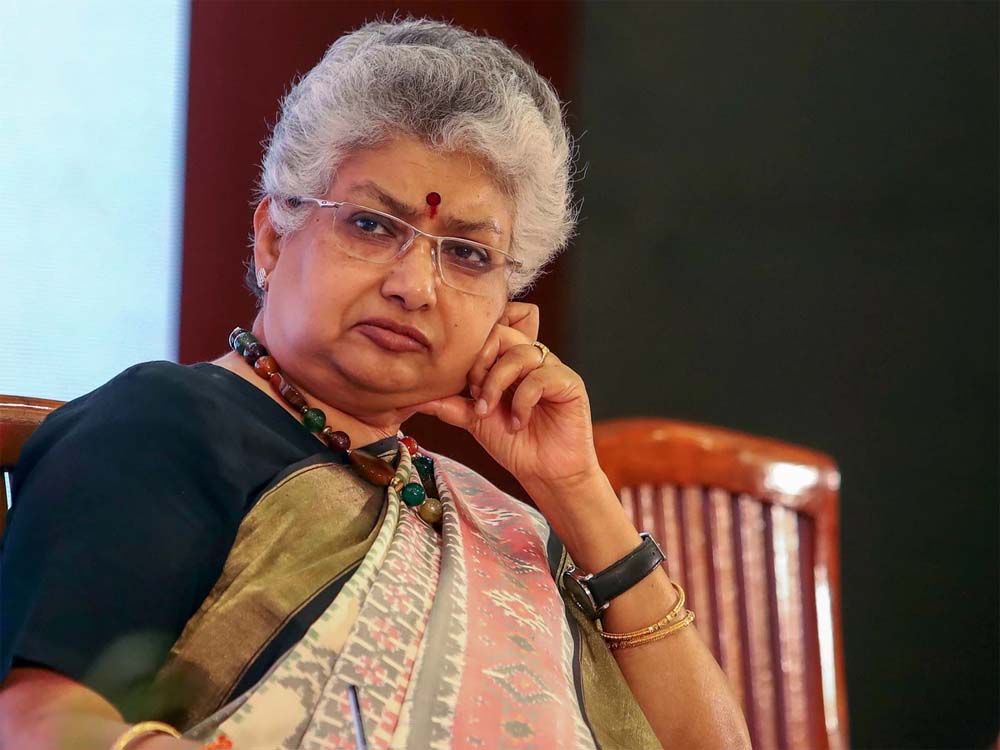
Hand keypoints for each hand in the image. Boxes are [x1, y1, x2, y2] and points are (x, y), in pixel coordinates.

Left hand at [410, 302, 602, 498]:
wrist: (544, 474)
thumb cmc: (514, 444)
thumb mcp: (474, 420)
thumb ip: (448, 404)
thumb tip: (411, 397)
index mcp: (508, 362)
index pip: (487, 333)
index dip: (471, 354)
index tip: (464, 388)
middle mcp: (530, 359)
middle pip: (502, 333)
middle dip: (481, 363)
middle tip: (475, 395)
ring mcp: (551, 368)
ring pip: (520, 352)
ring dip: (497, 383)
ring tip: (490, 412)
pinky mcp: (569, 383)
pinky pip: (541, 377)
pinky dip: (522, 402)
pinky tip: (518, 423)